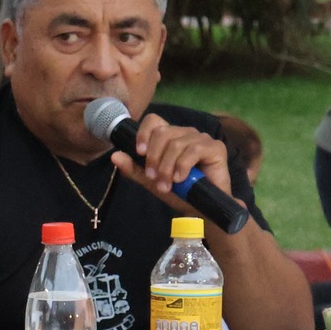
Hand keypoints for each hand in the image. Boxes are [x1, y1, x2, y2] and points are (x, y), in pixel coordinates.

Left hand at [110, 114, 235, 217]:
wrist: (202, 209)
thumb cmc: (178, 193)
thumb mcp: (151, 181)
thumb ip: (133, 169)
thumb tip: (115, 156)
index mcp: (169, 136)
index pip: (153, 120)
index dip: (143, 133)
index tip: (139, 153)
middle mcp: (185, 133)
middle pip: (162, 133)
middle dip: (154, 158)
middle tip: (154, 178)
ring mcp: (201, 138)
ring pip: (176, 144)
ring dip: (167, 167)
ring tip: (167, 185)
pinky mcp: (215, 147)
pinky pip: (194, 150)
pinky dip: (183, 166)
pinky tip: (181, 179)